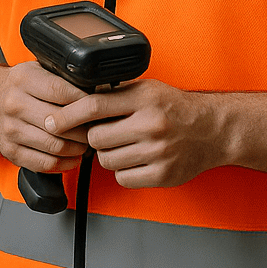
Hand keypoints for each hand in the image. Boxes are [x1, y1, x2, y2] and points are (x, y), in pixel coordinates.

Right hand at [0, 61, 91, 173]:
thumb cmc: (17, 86)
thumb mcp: (35, 69)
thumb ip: (60, 78)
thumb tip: (95, 90)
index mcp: (22, 79)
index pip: (61, 92)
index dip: (84, 101)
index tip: (96, 106)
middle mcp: (13, 104)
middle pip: (60, 123)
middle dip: (84, 128)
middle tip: (96, 127)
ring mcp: (11, 130)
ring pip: (56, 146)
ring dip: (78, 148)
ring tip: (86, 142)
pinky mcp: (11, 151)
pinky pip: (45, 164)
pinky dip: (65, 163)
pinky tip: (73, 156)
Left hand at [51, 80, 229, 188]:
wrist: (213, 130)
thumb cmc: (175, 108)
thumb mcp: (147, 90)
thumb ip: (116, 94)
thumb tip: (75, 100)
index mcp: (144, 98)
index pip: (94, 106)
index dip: (68, 115)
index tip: (53, 122)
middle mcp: (151, 124)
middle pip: (96, 138)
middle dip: (95, 137)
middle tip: (107, 133)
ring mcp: (158, 151)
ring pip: (107, 160)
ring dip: (109, 155)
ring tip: (125, 145)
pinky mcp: (162, 174)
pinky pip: (123, 178)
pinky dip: (124, 171)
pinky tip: (135, 159)